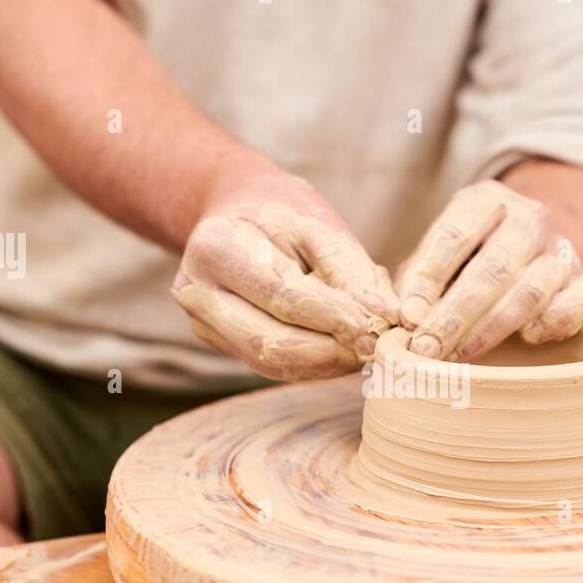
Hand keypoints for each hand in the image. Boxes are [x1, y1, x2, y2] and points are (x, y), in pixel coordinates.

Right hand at [171, 154, 399, 380]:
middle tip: (375, 346)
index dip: (331, 315)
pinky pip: (271, 366)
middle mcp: (198, 292)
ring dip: (325, 363)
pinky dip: (313, 364)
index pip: (280, 294)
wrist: (238, 217)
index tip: (374, 324)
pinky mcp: (222, 344)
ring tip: (365, 349)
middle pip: (268, 340)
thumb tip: (384, 317)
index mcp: (216, 247)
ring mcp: (204, 324)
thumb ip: (351, 274)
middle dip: (329, 350)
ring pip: (269, 362)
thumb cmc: (281, 217)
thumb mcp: (318, 228)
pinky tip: (343, 352)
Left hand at [397, 180, 582, 361]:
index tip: (409, 319)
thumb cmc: (465, 262)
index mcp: (483, 200)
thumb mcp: (434, 259)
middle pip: (493, 267)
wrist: (528, 252)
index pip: (453, 236)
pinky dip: (556, 321)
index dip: (427, 279)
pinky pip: (582, 299)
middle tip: (428, 348)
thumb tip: (403, 317)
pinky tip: (529, 338)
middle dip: (456, 314)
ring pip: (532, 290)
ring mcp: (561, 248)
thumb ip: (413, 283)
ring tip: (459, 356)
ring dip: (492, 329)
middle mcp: (528, 218)